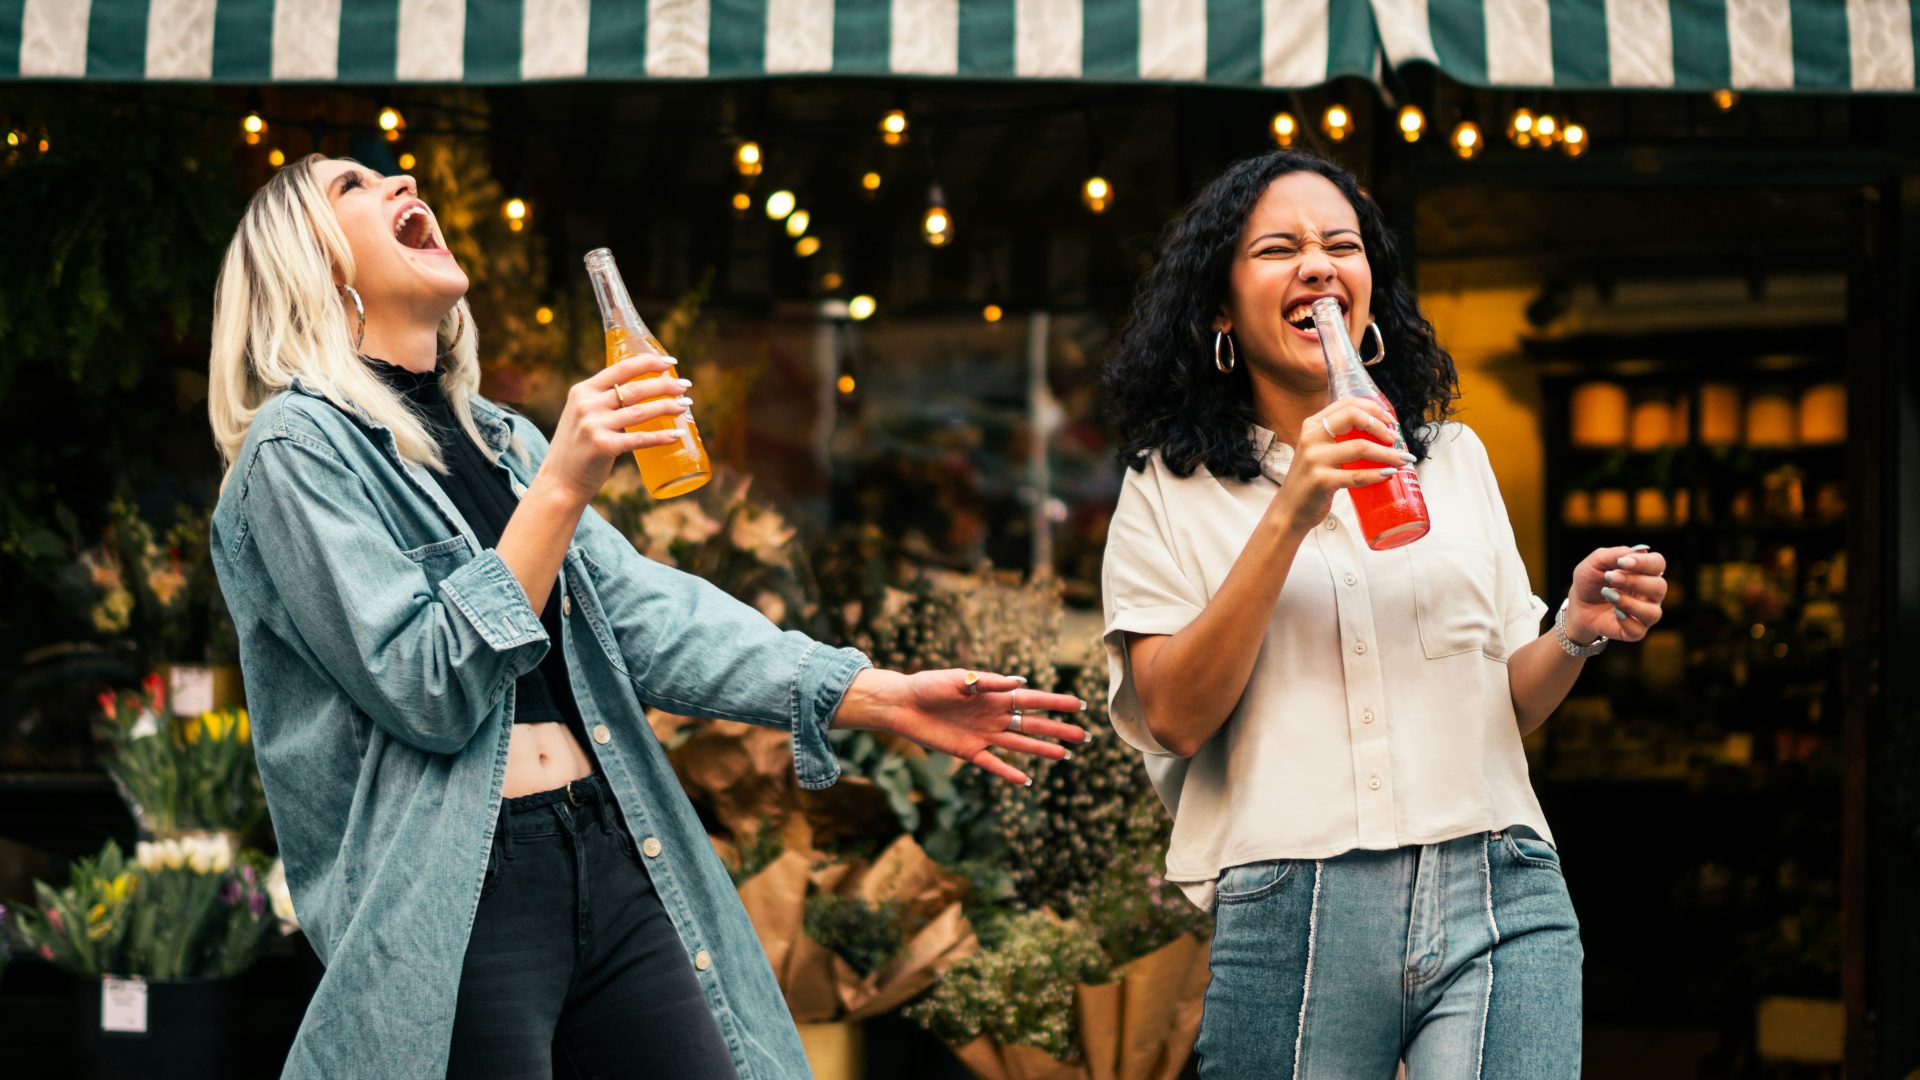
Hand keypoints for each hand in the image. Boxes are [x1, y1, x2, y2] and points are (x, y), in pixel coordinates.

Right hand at [535, 355, 692, 503]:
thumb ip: (602, 401)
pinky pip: (640, 439)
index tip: (670, 362)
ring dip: (667, 406)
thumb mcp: (581, 415)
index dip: (649, 362)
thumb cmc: (578, 448)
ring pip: (641, 411)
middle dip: (665, 385)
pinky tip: (677, 434)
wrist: (559, 481)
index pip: (621, 367)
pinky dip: (662, 437)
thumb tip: (640, 391)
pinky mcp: (603, 446)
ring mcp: (594, 425)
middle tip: (685, 387)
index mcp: (582, 390)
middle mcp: (587, 404)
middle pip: (635, 388)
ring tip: (685, 406)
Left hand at [833, 669, 1090, 785]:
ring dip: (1041, 749)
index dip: (1055, 703)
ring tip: (1065, 756)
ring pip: (1019, 744)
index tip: (1079, 706)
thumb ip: (988, 682)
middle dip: (1058, 729)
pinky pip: (993, 764)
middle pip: (1032, 724)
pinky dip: (1008, 772)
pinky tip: (1026, 780)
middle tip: (1083, 736)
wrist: (903, 704)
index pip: (1032, 700)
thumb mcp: (958, 678)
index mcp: (995, 694)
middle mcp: (994, 716)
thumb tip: (1019, 683)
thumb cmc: (929, 685)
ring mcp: (984, 735)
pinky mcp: (969, 751)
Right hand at [1267, 399, 1414, 537]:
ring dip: (1387, 453)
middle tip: (1396, 440)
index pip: (1348, 404)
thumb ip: (1338, 438)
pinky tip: (1388, 474)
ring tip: (1402, 460)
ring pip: (1360, 447)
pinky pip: (1357, 475)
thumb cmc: (1310, 480)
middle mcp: (1311, 437)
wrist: (1289, 509)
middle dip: (1382, 427)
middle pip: (1354, 417)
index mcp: (1313, 425)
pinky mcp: (1321, 480)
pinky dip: (1377, 474)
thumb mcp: (1318, 451)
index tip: (1390, 422)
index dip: (1374, 409)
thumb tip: (1379, 433)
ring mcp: (1314, 459)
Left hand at [1568, 545, 1667, 643]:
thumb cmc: (1591, 581)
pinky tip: (1614, 612)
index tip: (1622, 562)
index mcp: (1645, 573)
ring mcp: (1644, 614)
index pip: (1658, 564)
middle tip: (1610, 577)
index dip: (1645, 562)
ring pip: (1653, 612)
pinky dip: (1625, 621)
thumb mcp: (1595, 562)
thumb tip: (1641, 550)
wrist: (1577, 605)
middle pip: (1660, 587)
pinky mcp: (1634, 631)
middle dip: (1634, 581)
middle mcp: (1650, 594)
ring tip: (1608, 594)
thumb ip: (1615, 554)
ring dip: (1629, 603)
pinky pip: (1639, 630)